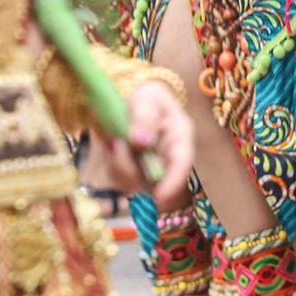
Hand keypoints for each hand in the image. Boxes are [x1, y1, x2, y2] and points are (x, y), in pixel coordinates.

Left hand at [101, 81, 193, 208]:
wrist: (135, 101)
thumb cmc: (147, 98)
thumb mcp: (146, 99)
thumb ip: (144, 117)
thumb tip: (140, 140)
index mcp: (180, 137)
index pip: (182, 164)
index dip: (173, 183)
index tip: (158, 197)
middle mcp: (170, 158)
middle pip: (156, 182)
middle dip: (131, 172)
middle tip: (114, 143)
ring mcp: (154, 169)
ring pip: (136, 185)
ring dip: (119, 166)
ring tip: (114, 138)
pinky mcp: (138, 175)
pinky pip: (123, 181)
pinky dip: (114, 166)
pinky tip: (114, 147)